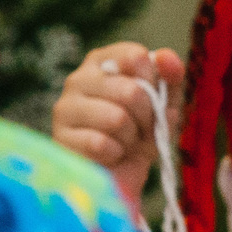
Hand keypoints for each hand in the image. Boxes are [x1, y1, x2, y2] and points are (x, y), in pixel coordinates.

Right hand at [51, 41, 181, 209]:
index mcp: (103, 62)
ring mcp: (65, 107)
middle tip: (140, 129)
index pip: (136, 56)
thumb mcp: (164, 105)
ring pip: (117, 118)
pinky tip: (109, 154)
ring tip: (124, 141)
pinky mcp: (60, 137)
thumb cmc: (140, 134)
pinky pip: (101, 144)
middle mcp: (78, 78)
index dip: (154, 83)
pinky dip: (115, 154)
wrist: (121, 175)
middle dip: (146, 118)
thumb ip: (171, 78)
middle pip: (131, 91)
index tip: (153, 98)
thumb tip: (167, 57)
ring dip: (130, 137)